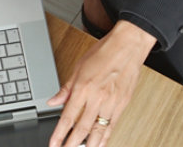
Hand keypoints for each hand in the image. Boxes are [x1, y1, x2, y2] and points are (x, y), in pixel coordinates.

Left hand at [47, 21, 155, 146]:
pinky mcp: (123, 103)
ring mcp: (112, 102)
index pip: (68, 117)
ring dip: (90, 145)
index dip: (59, 133)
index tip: (54, 143)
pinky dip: (106, 137)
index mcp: (84, 88)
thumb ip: (66, 88)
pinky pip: (113, 125)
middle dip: (72, 143)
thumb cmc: (104, 52)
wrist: (128, 45)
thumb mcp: (78, 67)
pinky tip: (101, 143)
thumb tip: (53, 101)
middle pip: (82, 127)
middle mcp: (98, 97)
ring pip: (99, 130)